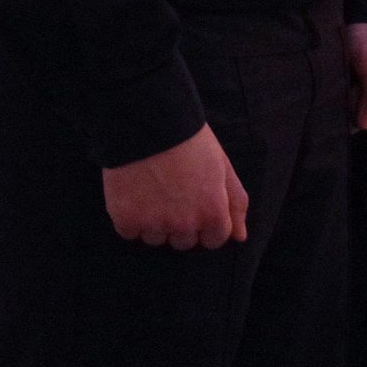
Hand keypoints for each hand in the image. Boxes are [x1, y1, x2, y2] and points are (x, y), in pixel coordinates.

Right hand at [102, 124, 247, 249]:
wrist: (150, 124)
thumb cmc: (191, 142)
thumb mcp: (223, 167)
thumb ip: (235, 203)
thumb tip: (240, 236)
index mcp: (213, 213)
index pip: (215, 240)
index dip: (208, 223)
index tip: (198, 206)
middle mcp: (184, 225)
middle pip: (184, 242)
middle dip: (181, 224)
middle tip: (174, 194)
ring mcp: (154, 224)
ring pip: (156, 239)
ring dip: (154, 222)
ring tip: (153, 190)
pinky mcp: (126, 220)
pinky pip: (130, 232)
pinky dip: (130, 217)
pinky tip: (135, 192)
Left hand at [344, 22, 366, 131]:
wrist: (363, 15)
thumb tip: (365, 126)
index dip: (354, 105)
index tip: (348, 85)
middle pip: (362, 113)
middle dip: (349, 99)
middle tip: (345, 76)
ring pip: (355, 106)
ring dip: (344, 94)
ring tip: (342, 74)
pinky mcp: (365, 85)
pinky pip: (352, 97)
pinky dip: (343, 90)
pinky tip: (342, 76)